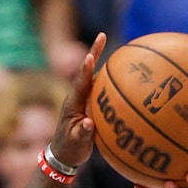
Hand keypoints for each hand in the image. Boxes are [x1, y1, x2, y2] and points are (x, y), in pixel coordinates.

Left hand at [50, 34, 105, 172]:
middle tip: (102, 34)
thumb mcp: (76, 143)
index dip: (85, 70)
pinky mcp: (91, 103)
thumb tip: (89, 124)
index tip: (89, 56)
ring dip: (104, 60)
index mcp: (73, 103)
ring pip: (95, 76)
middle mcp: (78, 96)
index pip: (80, 83)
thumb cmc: (71, 148)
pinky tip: (122, 72)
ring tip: (113, 45)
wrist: (65, 152)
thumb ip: (82, 134)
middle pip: (88, 70)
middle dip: (94, 52)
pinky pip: (102, 87)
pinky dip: (110, 77)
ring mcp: (85, 98)